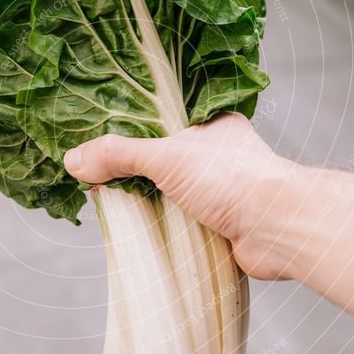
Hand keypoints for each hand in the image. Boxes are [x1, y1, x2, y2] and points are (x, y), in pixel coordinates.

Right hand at [64, 113, 291, 279]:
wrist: (278, 230)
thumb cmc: (235, 180)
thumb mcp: (167, 157)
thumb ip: (120, 155)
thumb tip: (75, 160)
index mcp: (210, 125)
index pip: (159, 123)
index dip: (127, 133)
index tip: (97, 147)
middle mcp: (216, 156)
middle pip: (160, 161)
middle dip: (131, 172)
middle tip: (96, 179)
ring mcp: (218, 192)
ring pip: (169, 194)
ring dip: (145, 202)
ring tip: (109, 204)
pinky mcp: (218, 224)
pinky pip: (179, 223)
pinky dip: (160, 228)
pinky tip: (138, 230)